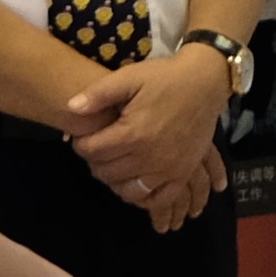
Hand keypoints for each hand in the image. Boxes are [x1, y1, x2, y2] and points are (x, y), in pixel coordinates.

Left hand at [60, 49, 230, 224]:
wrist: (205, 82)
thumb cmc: (164, 78)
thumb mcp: (129, 77)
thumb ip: (98, 94)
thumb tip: (70, 107)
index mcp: (132, 134)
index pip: (93, 151)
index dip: (81, 145)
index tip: (81, 138)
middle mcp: (149, 157)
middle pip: (108, 173)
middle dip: (95, 163)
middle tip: (97, 151)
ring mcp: (168, 169)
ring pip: (130, 191)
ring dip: (116, 182)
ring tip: (114, 167)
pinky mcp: (183, 173)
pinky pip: (160, 198)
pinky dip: (145, 198)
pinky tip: (136, 186)